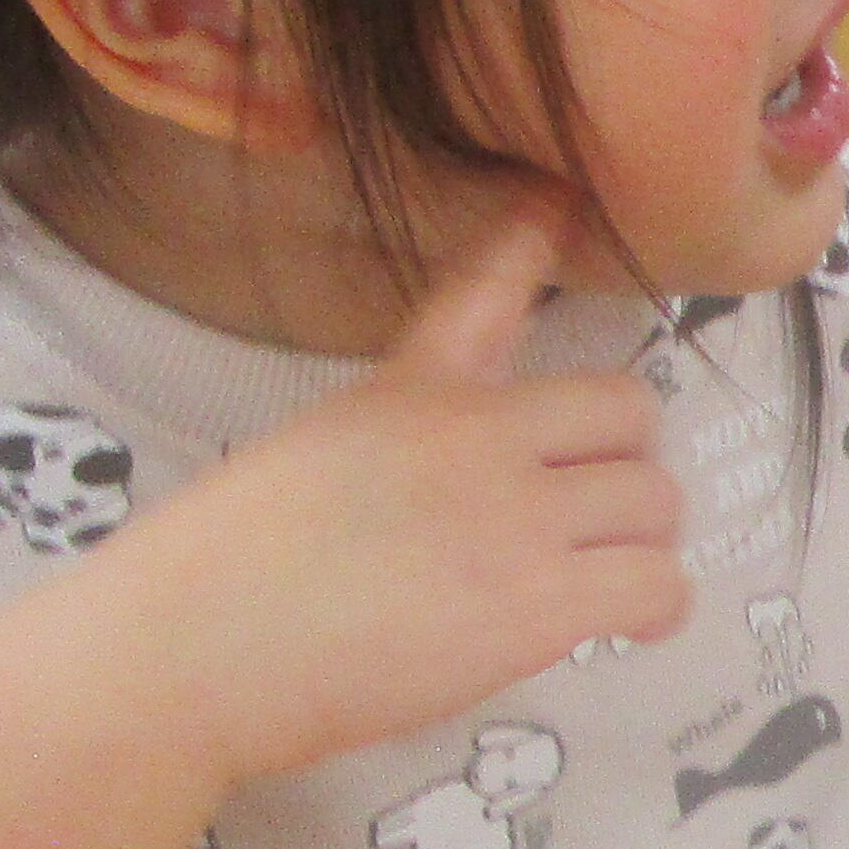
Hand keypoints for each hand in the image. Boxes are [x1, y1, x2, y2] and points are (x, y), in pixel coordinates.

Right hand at [108, 206, 691, 789]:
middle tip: (591, 518)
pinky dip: (657, 606)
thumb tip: (447, 462)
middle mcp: (475, 433)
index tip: (556, 200)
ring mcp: (514, 513)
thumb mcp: (308, 453)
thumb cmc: (218, 573)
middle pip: (627, 409)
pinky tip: (629, 625)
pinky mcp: (539, 601)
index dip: (532, 238)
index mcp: (407, 389)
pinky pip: (658, 583)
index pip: (489, 289)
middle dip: (625, 465)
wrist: (191, 648)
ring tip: (604, 581)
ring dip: (642, 542)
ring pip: (655, 500)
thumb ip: (392, 429)